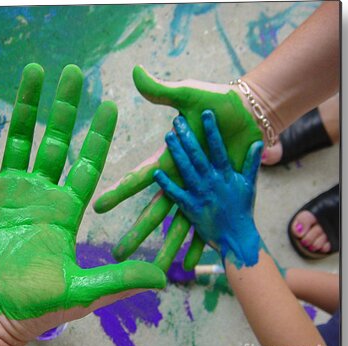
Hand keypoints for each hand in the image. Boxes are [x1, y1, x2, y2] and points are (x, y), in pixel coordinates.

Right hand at [0, 63, 165, 342]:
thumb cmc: (34, 308)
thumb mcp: (83, 291)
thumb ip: (121, 278)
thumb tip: (164, 279)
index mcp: (65, 210)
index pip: (87, 163)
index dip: (99, 134)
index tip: (111, 106)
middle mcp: (39, 194)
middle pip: (55, 141)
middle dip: (65, 108)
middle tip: (75, 74)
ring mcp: (7, 189)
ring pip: (19, 138)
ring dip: (26, 105)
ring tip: (34, 71)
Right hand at [93, 66, 262, 271]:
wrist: (248, 115)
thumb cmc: (217, 103)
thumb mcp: (188, 95)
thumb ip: (162, 90)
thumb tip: (135, 72)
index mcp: (170, 161)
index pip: (138, 180)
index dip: (118, 194)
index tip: (98, 207)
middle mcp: (180, 182)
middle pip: (155, 213)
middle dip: (137, 234)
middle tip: (118, 255)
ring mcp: (198, 193)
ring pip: (180, 227)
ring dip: (168, 249)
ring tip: (158, 272)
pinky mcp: (217, 197)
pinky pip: (209, 224)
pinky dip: (202, 244)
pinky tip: (193, 266)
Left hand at [153, 111, 263, 267]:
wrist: (237, 238)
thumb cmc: (243, 210)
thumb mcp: (249, 185)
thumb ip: (251, 164)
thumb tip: (258, 142)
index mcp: (227, 175)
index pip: (218, 148)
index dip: (212, 130)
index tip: (206, 113)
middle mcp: (212, 182)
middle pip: (198, 156)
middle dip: (188, 137)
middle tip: (178, 120)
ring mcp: (200, 194)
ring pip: (186, 170)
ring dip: (177, 153)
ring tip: (169, 136)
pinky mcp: (190, 208)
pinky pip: (176, 194)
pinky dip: (166, 184)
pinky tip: (156, 172)